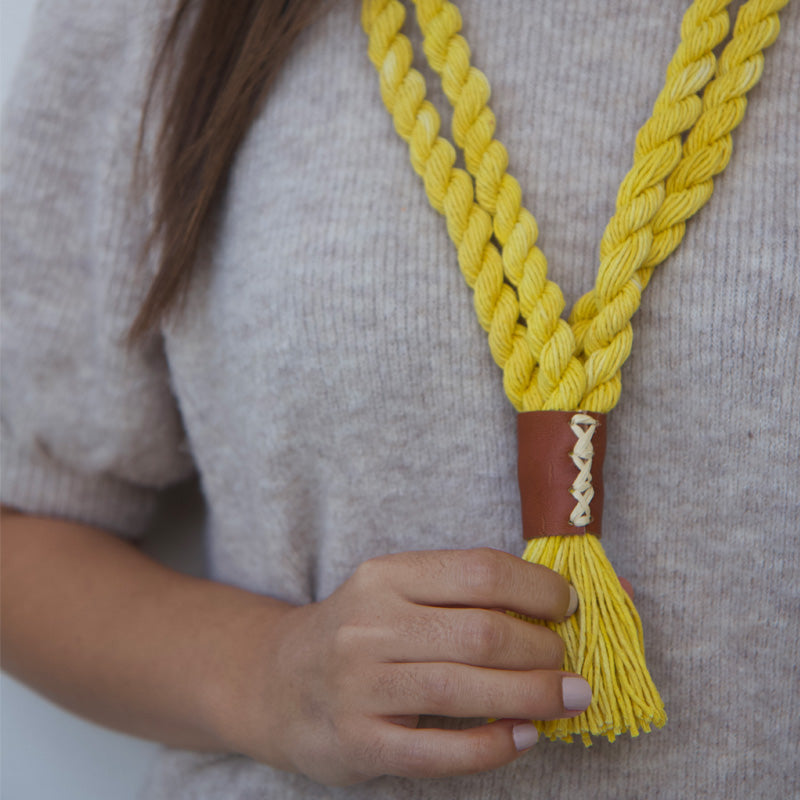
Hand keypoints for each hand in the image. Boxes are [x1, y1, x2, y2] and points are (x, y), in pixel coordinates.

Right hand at [222, 548, 590, 785]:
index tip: (567, 605)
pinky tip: (523, 737)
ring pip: (466, 690)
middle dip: (544, 649)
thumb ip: (463, 594)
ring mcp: (361, 686)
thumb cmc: (359, 632)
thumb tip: (561, 599)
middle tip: (567, 662)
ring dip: (534, 696)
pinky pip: (440, 751)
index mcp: (386, 576)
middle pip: (482, 633)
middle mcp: (371, 625)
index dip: (537, 588)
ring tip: (569, 698)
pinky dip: (494, 746)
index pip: (479, 571)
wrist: (277, 682)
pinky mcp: (360, 742)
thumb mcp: (395, 593)